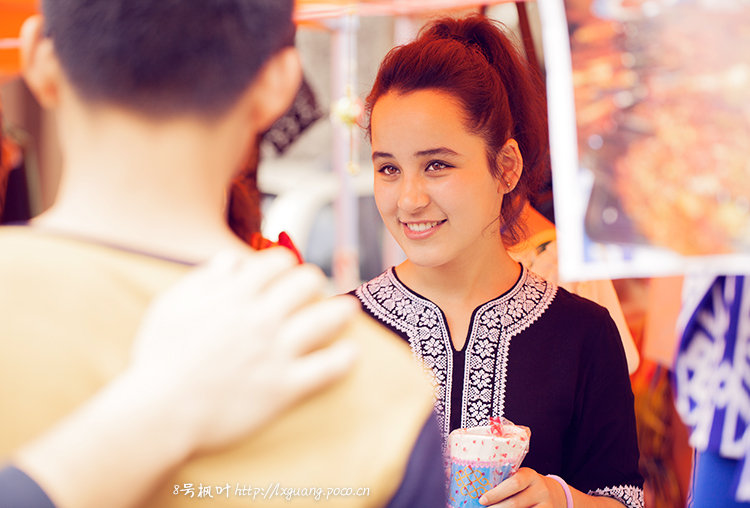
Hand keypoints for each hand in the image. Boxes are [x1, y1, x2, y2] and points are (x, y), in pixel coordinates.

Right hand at [129, 248, 358, 450]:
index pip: (278, 262)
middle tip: (315, 291)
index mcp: (234, 295)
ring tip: (350, 310)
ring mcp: (275, 352)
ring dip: (342, 311)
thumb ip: (203, 279)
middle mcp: (260, 318)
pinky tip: (351, 353)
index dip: (287, 263)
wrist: (160, 411)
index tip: (288, 271)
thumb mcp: (171, 306)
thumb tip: (230, 260)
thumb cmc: (159, 358)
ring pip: (326, 319)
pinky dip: (343, 359)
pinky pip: (327, 369)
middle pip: (307, 283)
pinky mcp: (284, 387)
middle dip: (314, 282)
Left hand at [479, 468, 565, 507]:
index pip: (514, 483)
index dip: (497, 493)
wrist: (552, 494)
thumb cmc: (526, 486)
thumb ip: (505, 484)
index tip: (482, 500)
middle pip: (515, 503)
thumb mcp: (519, 479)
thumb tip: (480, 495)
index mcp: (530, 476)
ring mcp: (547, 505)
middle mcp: (540, 490)